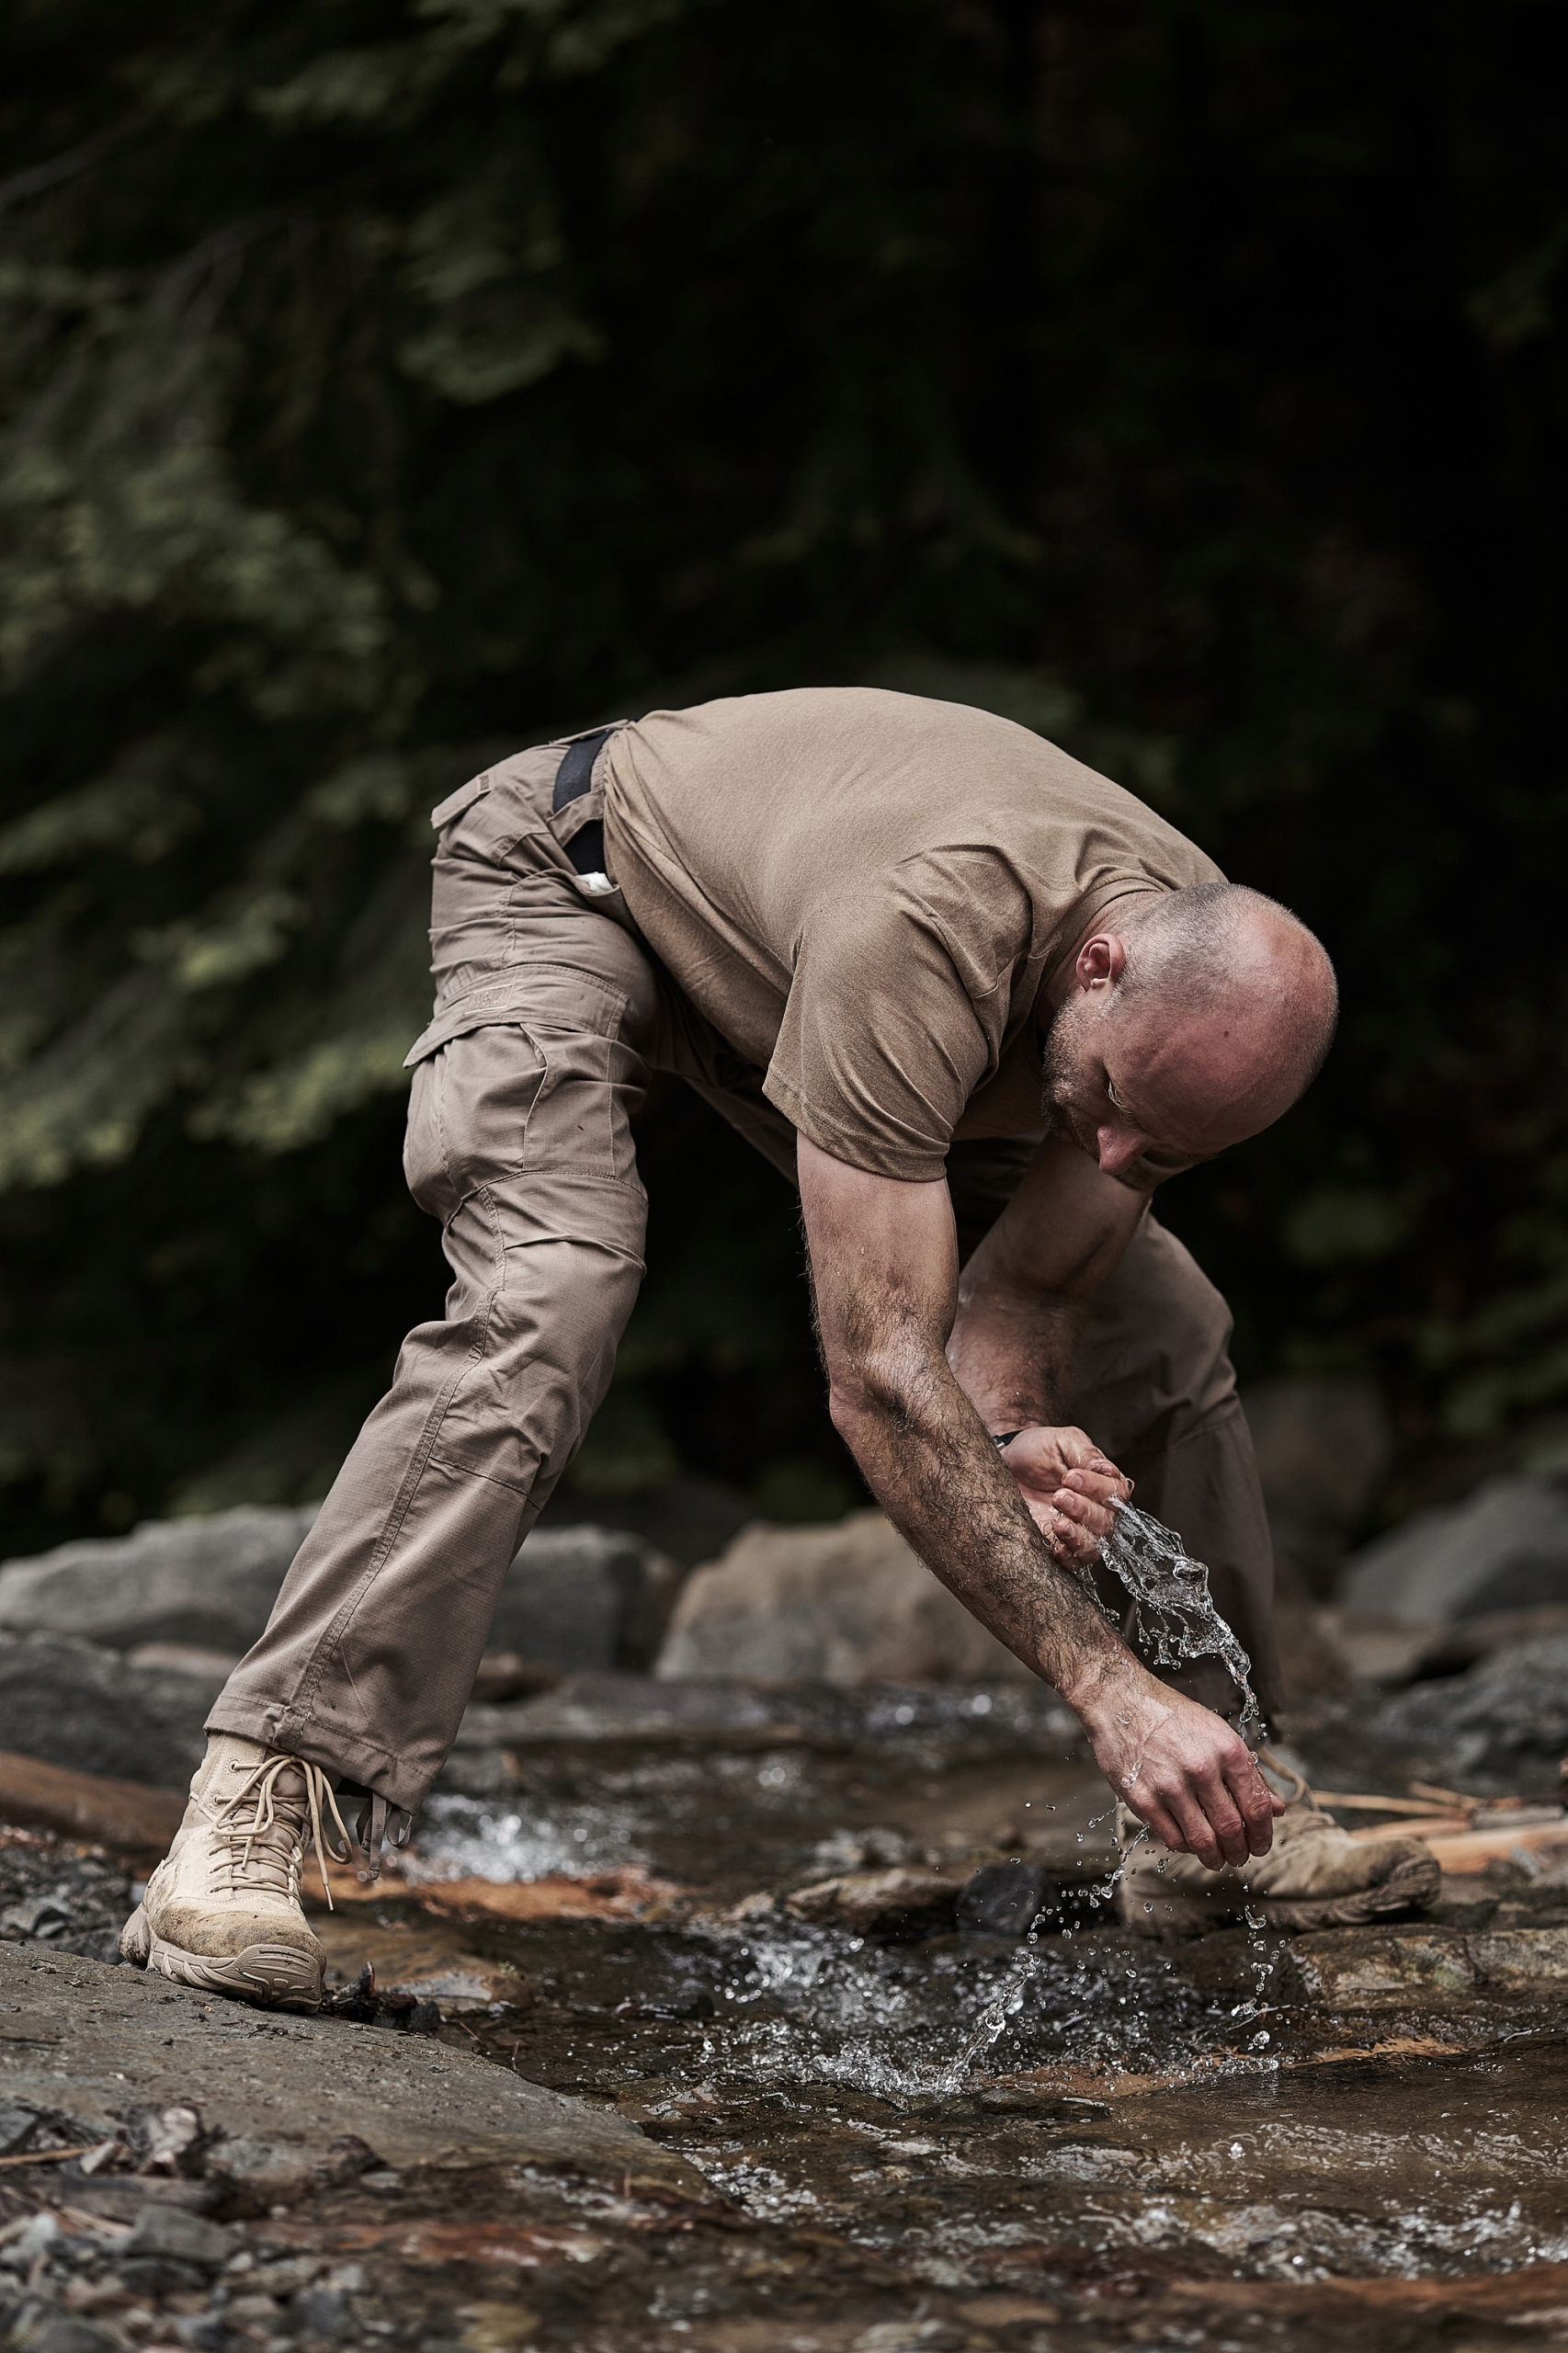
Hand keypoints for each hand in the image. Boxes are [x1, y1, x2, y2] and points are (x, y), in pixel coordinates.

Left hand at [1000, 1423, 1131, 1567]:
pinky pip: (1074, 1562)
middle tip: (1059, 1496)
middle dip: (1085, 1510)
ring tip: (1059, 1524)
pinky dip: (1068, 1557)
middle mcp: (1096, 1509)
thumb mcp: (1061, 1442)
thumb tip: (1107, 1470)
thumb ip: (1086, 1454)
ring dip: (1079, 1537)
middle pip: (1108, 1522)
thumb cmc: (1035, 1451)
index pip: (1116, 1492)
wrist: (1004, 1466)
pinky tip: (1057, 1547)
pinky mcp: (1059, 1546)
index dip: (1097, 1487)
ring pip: (1096, 1546)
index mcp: (1103, 1483)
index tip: (1070, 1477)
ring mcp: (1079, 1530)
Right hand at [1071, 1664, 1282, 1867]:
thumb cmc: (1173, 1717)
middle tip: (1240, 1857)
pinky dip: (1186, 1848)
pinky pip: (1173, 1839)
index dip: (1263, 1834)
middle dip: (1240, 1851)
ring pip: (1204, 1841)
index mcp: (1227, 1750)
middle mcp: (1202, 1768)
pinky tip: (1189, 1844)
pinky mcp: (1143, 1798)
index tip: (1261, 1845)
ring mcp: (1171, 1786)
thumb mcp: (1219, 1735)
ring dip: (1215, 1858)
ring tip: (1217, 1860)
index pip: (1257, 1806)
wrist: (1121, 1703)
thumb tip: (1278, 1808)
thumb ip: (1249, 1773)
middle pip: (1232, 1829)